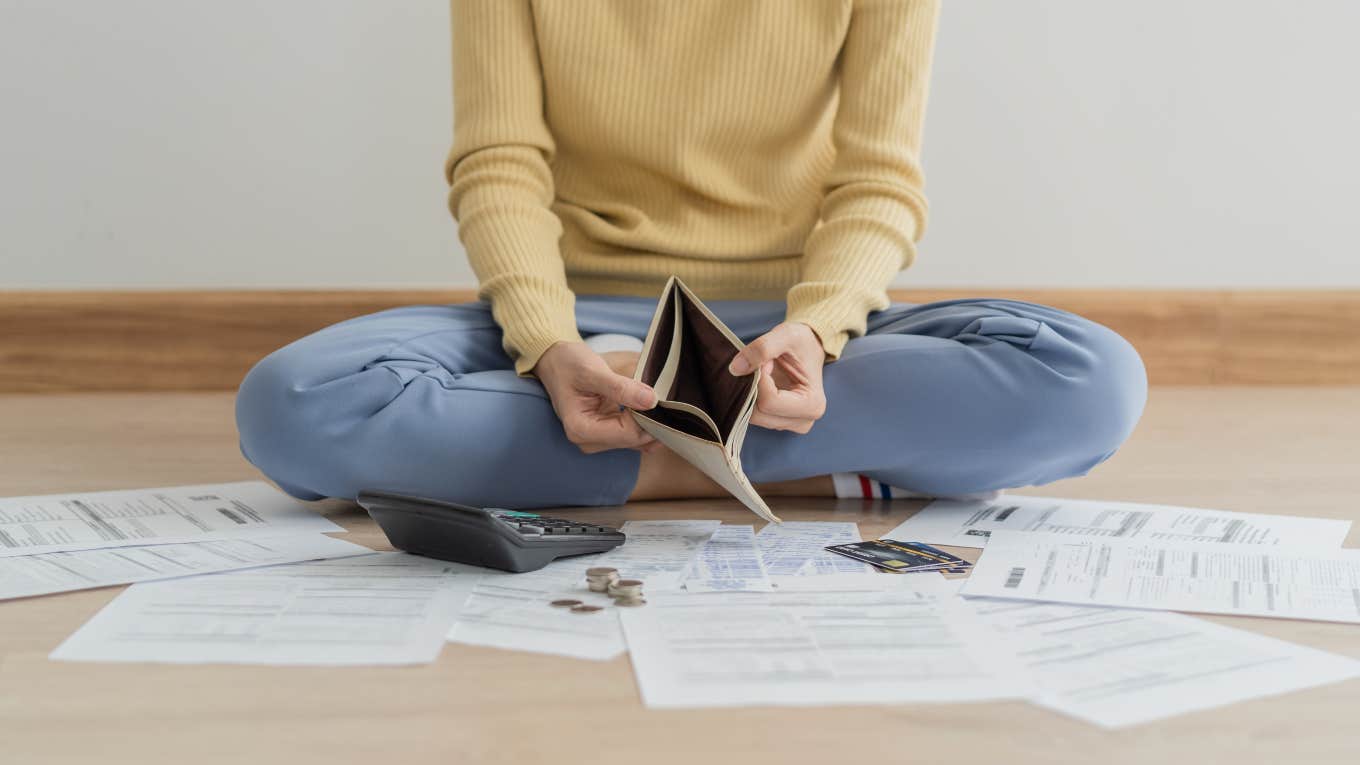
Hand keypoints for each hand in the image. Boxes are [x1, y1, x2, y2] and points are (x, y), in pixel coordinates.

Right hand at [532, 341, 657, 453]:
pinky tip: (649, 407)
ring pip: (637, 438)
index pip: (627, 434)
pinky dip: (644, 422)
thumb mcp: (593, 371)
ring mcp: (597, 439)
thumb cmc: (568, 364)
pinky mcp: (606, 433)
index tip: (654, 395)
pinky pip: (633, 435)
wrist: (556, 361)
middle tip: (659, 395)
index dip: (646, 416)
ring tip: (651, 397)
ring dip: (648, 420)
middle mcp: (587, 440)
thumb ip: (621, 388)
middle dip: (649, 419)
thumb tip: (651, 401)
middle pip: (633, 439)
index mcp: (581, 429)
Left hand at [728, 322, 826, 433]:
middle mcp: (803, 420)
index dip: (760, 379)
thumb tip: (735, 369)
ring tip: (765, 373)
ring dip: (751, 391)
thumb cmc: (801, 342)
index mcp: (812, 404)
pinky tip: (761, 382)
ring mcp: (790, 424)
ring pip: (754, 416)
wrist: (808, 347)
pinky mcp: (778, 421)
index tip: (767, 362)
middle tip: (764, 366)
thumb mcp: (785, 335)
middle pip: (759, 414)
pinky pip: (754, 415)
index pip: (770, 401)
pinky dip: (751, 397)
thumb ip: (761, 348)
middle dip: (754, 386)